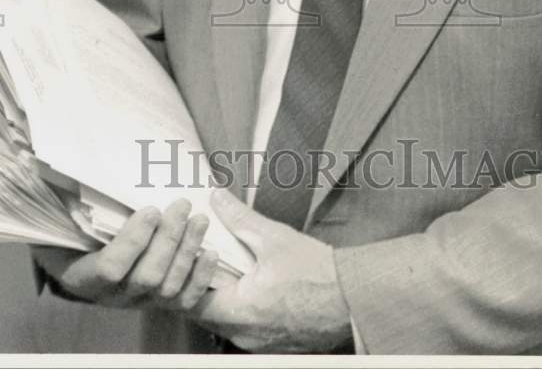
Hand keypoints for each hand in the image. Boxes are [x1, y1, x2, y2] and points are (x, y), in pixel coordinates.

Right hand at [32, 198, 217, 310]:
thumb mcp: (55, 212)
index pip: (110, 268)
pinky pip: (183, 301)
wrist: (83, 256)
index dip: (133, 241)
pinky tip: (210, 252)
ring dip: (187, 252)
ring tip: (200, 219)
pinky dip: (200, 279)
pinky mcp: (159, 302)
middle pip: (146, 277)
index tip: (150, 209)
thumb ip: (53, 188)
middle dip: (168, 240)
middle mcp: (111, 296)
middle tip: (182, 204)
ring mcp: (137, 301)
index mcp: (81, 275)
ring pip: (167, 287)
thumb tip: (31, 155)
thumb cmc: (71, 227)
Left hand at [190, 189, 352, 352]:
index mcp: (240, 311)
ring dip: (221, 298)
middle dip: (200, 287)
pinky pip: (245, 329)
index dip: (185, 279)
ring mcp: (260, 344)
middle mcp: (245, 335)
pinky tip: (249, 285)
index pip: (191, 303)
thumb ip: (239, 218)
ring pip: (225, 323)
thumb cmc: (319, 273)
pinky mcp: (274, 344)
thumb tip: (217, 197)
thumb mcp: (274, 238)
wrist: (356, 299)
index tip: (186, 258)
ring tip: (226, 269)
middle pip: (206, 314)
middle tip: (203, 258)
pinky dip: (240, 308)